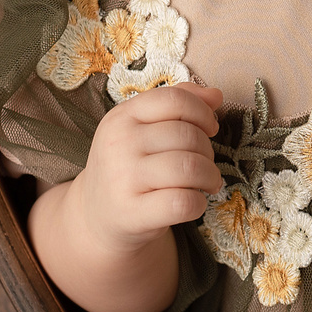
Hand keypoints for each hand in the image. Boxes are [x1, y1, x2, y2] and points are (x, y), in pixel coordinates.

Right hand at [72, 81, 224, 250]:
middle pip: (187, 135)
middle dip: (208, 151)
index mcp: (122, 117)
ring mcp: (123, 179)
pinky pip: (183, 202)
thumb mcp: (141, 129)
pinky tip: (193, 203)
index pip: (174, 99)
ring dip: (210, 177)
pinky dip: (199, 203)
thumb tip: (216, 95)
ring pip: (190, 167)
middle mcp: (119, 144)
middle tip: (205, 164)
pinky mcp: (132, 213)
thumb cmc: (129, 167)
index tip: (210, 128)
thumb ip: (177, 105)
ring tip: (207, 183)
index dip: (202, 112)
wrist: (95, 216)